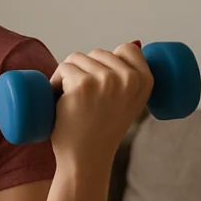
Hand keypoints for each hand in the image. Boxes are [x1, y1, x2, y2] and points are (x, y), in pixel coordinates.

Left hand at [48, 42, 153, 168]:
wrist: (87, 159)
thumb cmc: (103, 130)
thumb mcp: (129, 101)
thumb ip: (133, 75)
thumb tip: (136, 41)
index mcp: (146, 80)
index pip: (127, 48)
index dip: (108, 62)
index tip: (102, 86)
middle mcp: (129, 78)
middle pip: (97, 53)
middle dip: (84, 71)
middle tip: (85, 101)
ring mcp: (106, 80)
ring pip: (76, 58)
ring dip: (68, 76)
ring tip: (72, 102)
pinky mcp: (82, 84)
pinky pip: (63, 69)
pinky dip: (54, 83)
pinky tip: (59, 102)